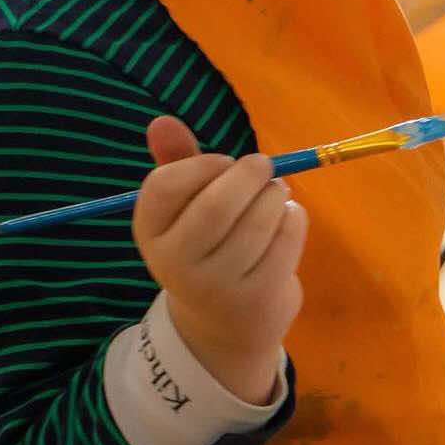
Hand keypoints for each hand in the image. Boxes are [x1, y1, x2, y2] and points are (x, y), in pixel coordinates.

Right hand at [133, 116, 305, 404]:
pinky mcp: (256, 297)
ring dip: (276, 195)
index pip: (165, 185)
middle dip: (250, 174)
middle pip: (217, 203)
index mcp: (150, 233)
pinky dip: (294, 218)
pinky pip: (286, 240)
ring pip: (258, 221)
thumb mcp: (184, 210)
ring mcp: (216, 285)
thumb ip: (177, 163)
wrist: (226, 324)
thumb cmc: (207, 247)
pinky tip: (288, 219)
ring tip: (277, 193)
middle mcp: (175, 263)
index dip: (202, 164)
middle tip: (263, 167)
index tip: (223, 163)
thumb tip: (162, 120)